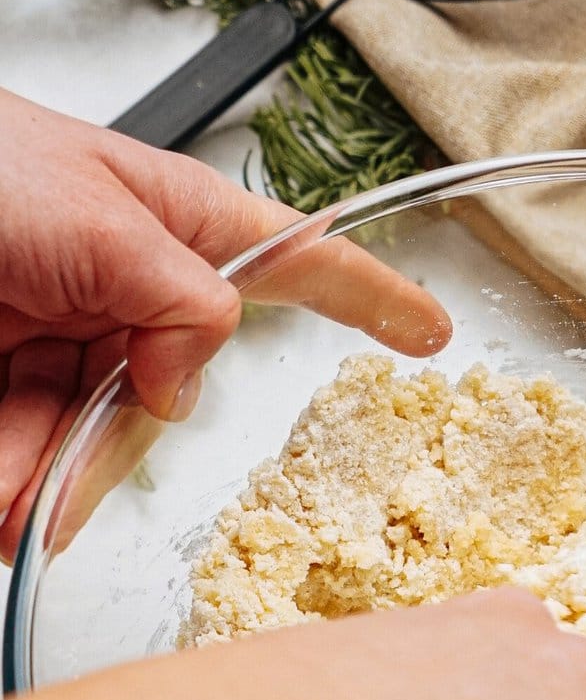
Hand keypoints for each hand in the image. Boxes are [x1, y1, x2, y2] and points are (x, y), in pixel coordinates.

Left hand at [0, 89, 450, 557]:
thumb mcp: (97, 211)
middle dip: (110, 439)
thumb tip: (192, 376)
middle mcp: (122, 296)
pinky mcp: (6, 393)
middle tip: (60, 427)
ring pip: (90, 451)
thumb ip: (181, 295)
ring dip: (43, 475)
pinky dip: (12, 489)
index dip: (370, 300)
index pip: (298, 264)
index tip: (429, 332)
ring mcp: (61, 348)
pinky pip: (31, 469)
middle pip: (171, 402)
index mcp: (169, 228)